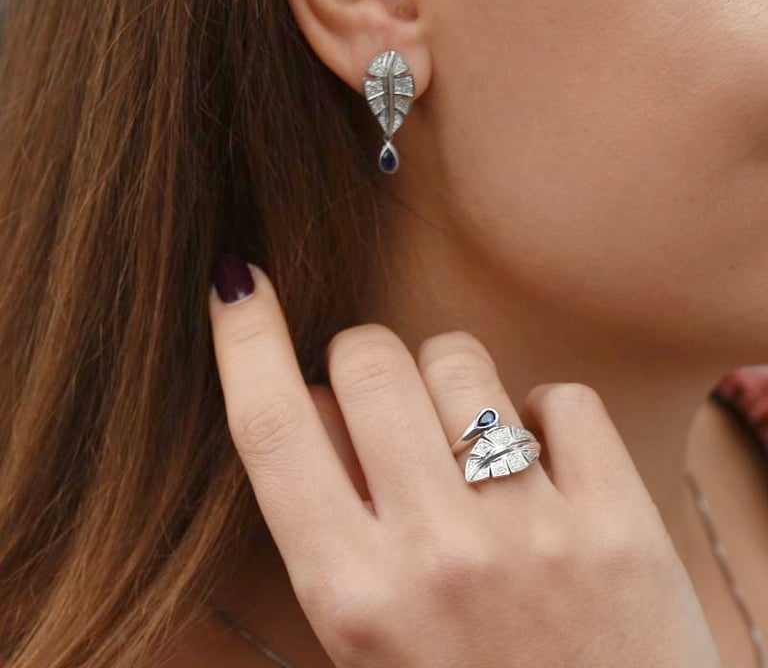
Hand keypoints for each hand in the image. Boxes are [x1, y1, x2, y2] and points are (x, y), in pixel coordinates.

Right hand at [208, 260, 720, 667]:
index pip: (272, 429)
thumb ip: (329, 521)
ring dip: (451, 378)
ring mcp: (532, 534)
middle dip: (365, 356)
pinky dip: (544, 414)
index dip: (244, 339)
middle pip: (368, 360)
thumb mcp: (365, 638)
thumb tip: (314, 401)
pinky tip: (546, 466)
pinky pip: (560, 397)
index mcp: (353, 595)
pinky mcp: (619, 524)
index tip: (236, 283)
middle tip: (385, 399)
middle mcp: (436, 555)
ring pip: (460, 359)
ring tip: (467, 439)